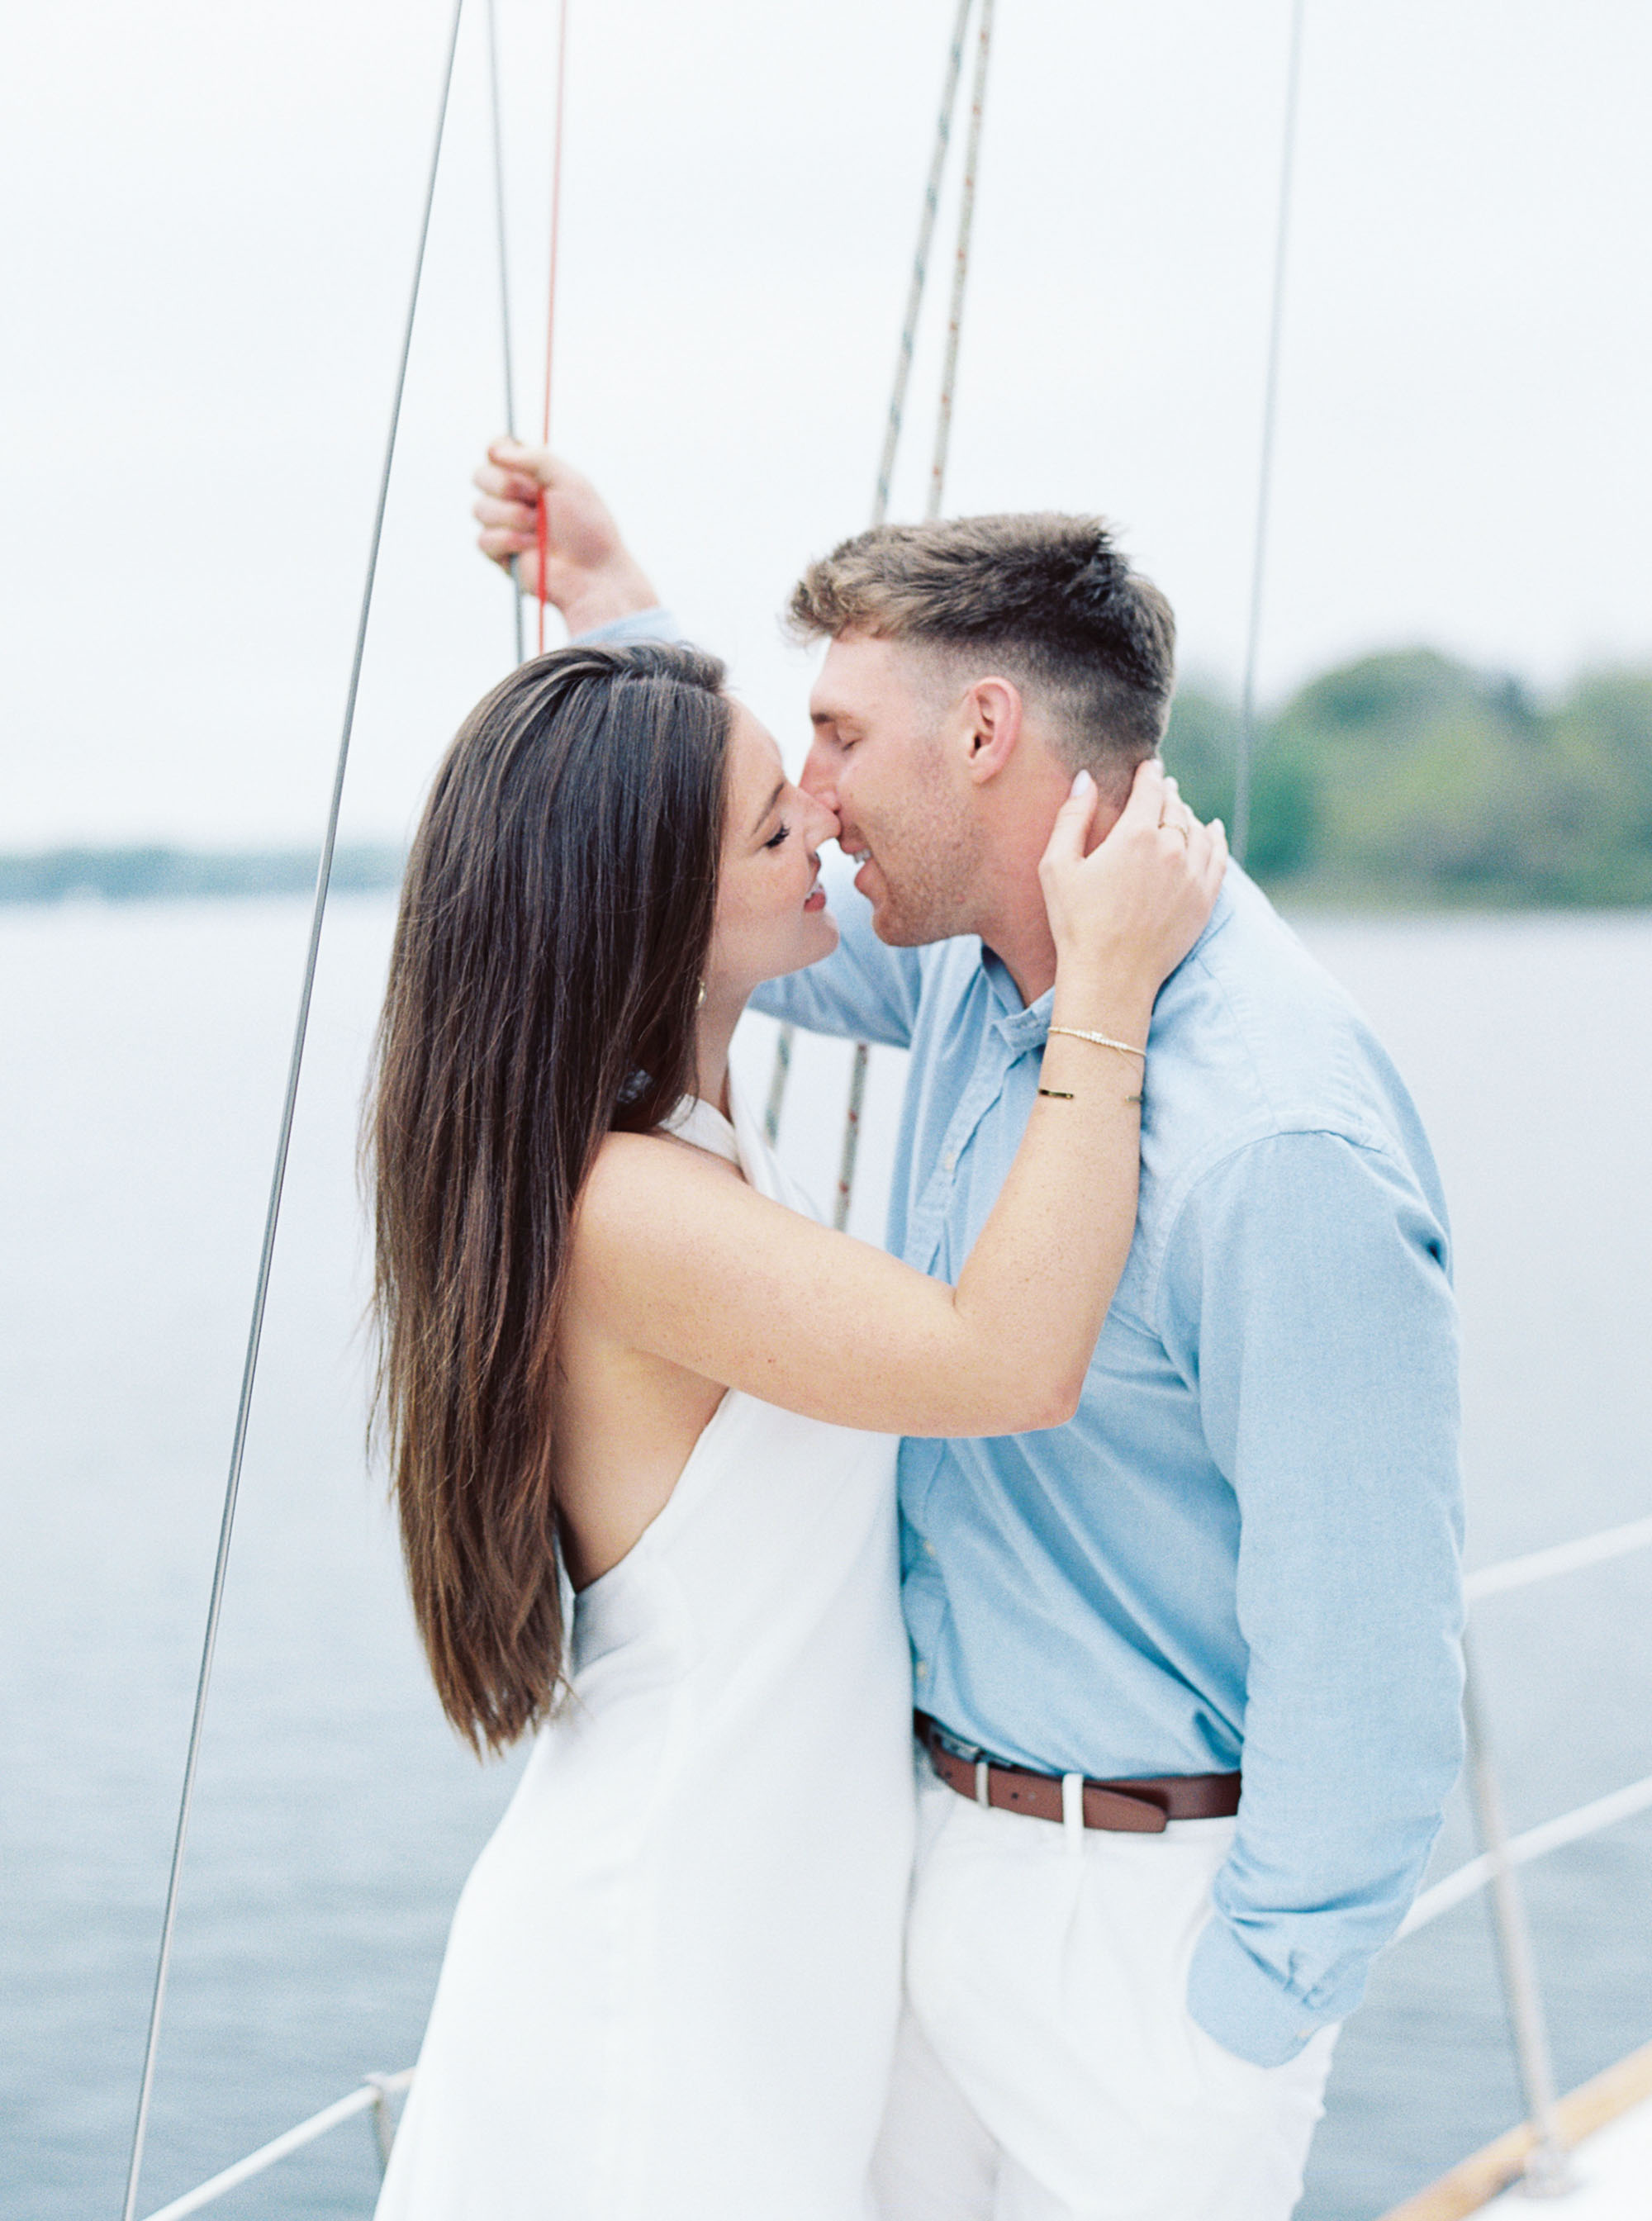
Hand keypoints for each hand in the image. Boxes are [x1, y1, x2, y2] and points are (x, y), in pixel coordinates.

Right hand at [472, 441, 658, 633]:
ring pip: (480, 509)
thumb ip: (536, 458)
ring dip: (513, 516)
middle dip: (506, 485)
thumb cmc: (588, 527)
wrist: (593, 572)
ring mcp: (503, 525)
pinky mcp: (499, 553)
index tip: (507, 456)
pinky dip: (509, 541)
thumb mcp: (569, 481)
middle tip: (536, 498)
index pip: (496, 449)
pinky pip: (483, 540)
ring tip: (539, 528)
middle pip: (480, 475)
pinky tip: (532, 548)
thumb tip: (495, 451)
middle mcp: (513, 497)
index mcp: (530, 474)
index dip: (497, 450)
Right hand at [1039, 760, 1226, 1008]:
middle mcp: (1172, 848)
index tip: (1148, 766)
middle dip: (1166, 793)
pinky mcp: (1205, 899)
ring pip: (1198, 828)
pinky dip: (1215, 837)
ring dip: (1187, 814)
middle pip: (1175, 807)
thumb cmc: (1076, 923)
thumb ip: (1072, 817)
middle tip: (1160, 787)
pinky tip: (1212, 830)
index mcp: (1135, 835)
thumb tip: (1086, 778)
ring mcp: (1193, 874)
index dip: (1149, 773)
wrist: (1111, 977)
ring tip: (1177, 809)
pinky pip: (1218, 856)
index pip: (1150, 789)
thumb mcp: (1057, 866)